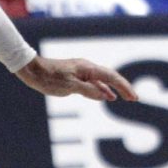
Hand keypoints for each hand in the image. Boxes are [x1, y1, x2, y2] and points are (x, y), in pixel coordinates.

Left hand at [16, 54, 136, 102]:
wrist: (32, 70)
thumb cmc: (49, 77)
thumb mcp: (70, 87)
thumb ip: (89, 91)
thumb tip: (106, 96)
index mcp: (88, 68)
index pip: (112, 78)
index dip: (124, 87)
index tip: (134, 98)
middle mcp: (87, 68)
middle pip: (110, 77)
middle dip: (123, 87)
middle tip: (134, 98)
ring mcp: (82, 72)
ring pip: (103, 80)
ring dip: (114, 89)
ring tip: (124, 97)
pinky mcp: (75, 76)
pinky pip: (94, 83)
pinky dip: (102, 89)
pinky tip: (106, 96)